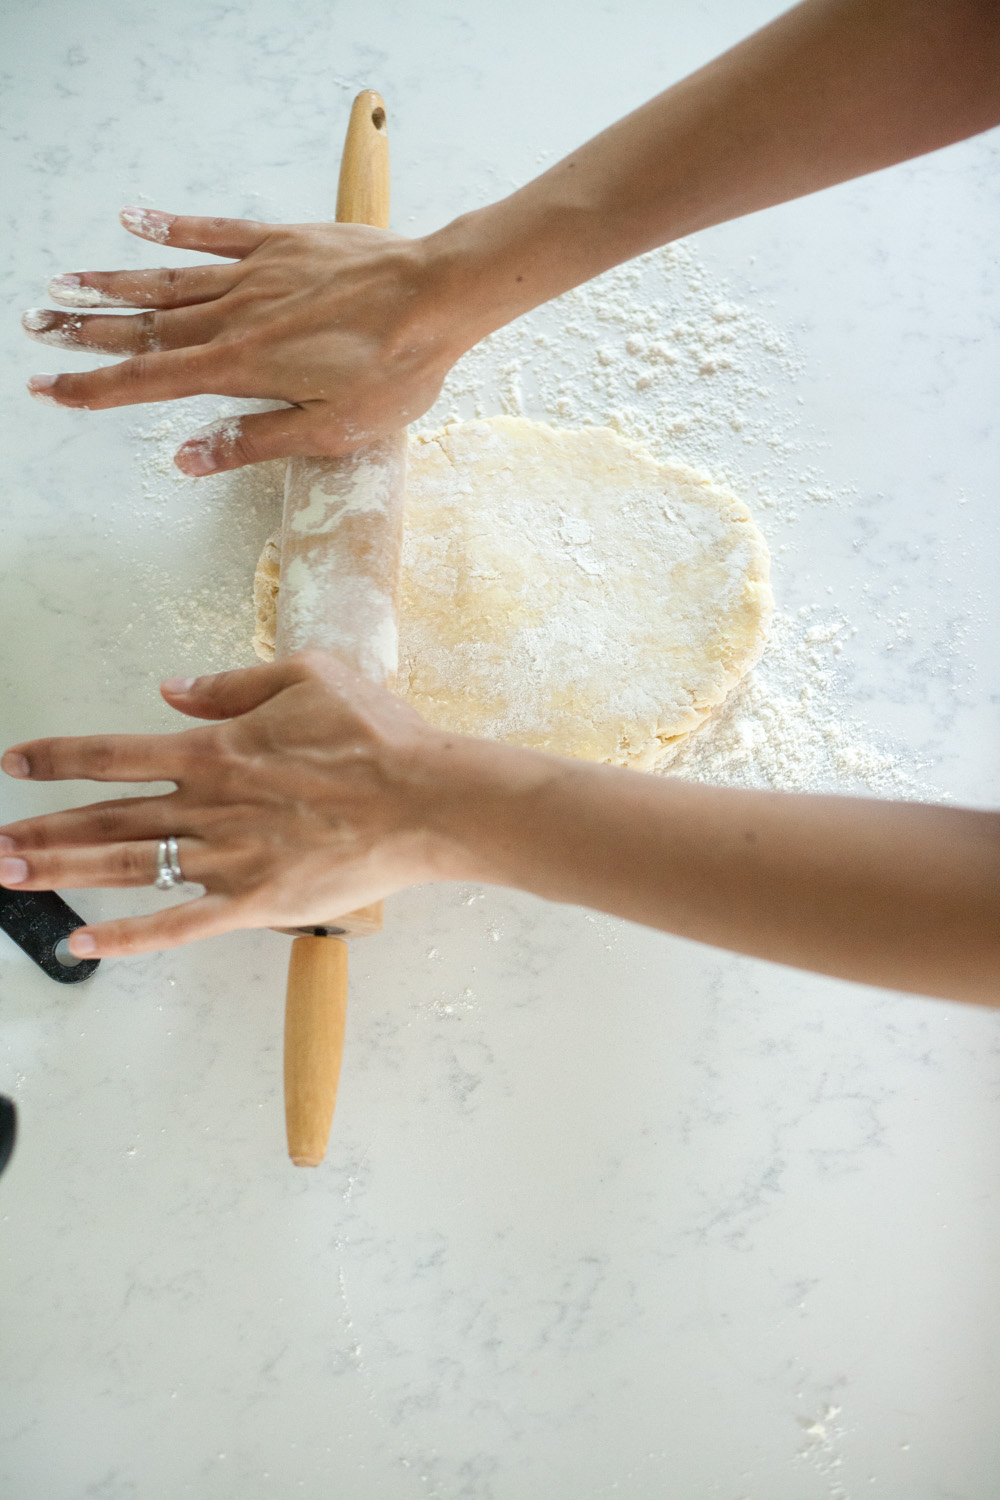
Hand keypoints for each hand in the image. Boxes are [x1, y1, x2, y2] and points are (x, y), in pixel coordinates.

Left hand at [0, 654, 458, 956]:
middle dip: (40, 829)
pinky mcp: (253, 902)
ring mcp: (227, 858)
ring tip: (10, 877)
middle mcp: (208, 806)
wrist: (426, 800)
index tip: (14, 763)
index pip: (114, 754)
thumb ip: (229, 685)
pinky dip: (129, 938)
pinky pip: (178, 925)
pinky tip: (85, 945)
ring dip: (63, 872)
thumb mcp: (306, 675)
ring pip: (127, 867)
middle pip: (105, 819)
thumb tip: (170, 691)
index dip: (56, 759)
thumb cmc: (376, 735)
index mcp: (215, 750)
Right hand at [22, 209, 463, 473]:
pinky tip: (133, 220)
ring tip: (64, 283)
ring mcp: (256, 273)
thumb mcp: (331, 430)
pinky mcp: (281, 242)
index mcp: (243, 367)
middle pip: (145, 326)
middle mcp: (236, 316)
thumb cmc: (396, 369)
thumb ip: (254, 442)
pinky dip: (170, 228)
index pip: (150, 381)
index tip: (50, 390)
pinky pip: (213, 231)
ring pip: (168, 281)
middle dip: (85, 330)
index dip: (95, 388)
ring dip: (112, 283)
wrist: (440, 295)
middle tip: (34, 327)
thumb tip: (186, 458)